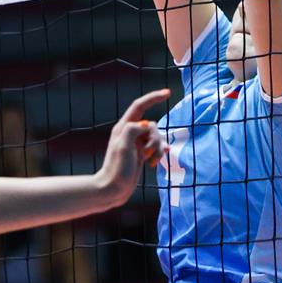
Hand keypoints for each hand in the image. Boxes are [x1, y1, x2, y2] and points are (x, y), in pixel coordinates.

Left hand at [93, 89, 169, 206]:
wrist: (113, 189)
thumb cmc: (116, 168)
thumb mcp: (123, 146)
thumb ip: (133, 129)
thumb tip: (144, 126)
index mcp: (124, 127)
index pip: (140, 106)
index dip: (153, 98)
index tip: (168, 93)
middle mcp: (130, 133)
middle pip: (152, 125)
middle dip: (155, 138)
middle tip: (146, 153)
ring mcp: (136, 143)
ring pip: (156, 137)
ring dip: (157, 149)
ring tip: (150, 162)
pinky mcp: (141, 153)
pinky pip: (156, 148)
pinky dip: (158, 154)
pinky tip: (155, 162)